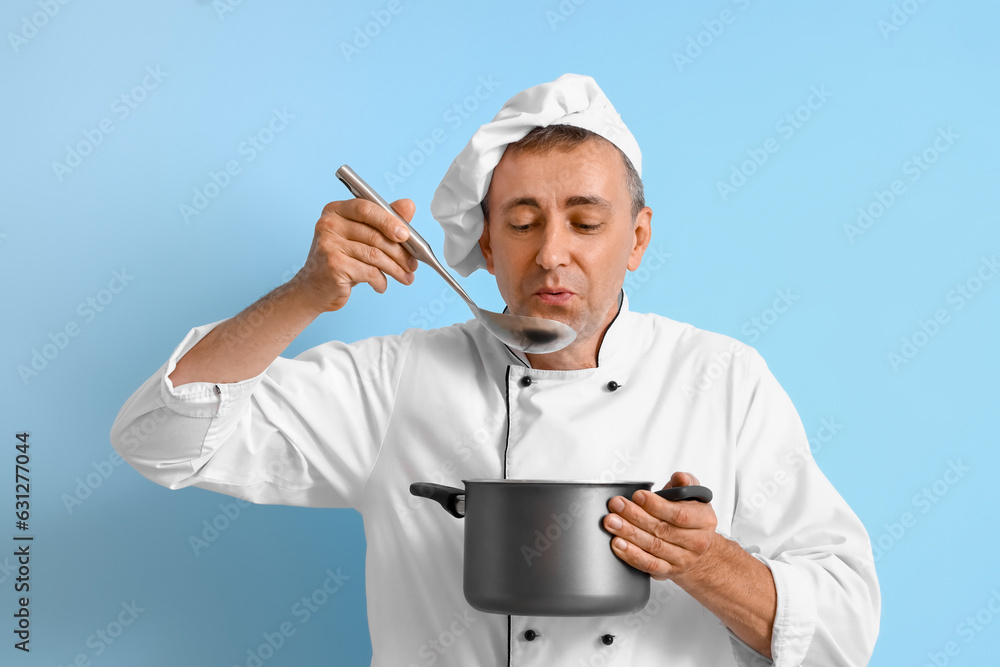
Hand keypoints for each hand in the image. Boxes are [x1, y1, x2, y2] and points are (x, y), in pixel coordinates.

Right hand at [291, 198, 419, 312]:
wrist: (314, 289)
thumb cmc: (341, 260)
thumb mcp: (361, 238)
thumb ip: (384, 221)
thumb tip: (409, 205)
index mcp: (336, 210)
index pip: (366, 209)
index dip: (389, 221)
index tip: (406, 235)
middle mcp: (329, 224)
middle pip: (374, 235)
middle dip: (400, 253)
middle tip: (413, 265)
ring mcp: (329, 245)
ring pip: (375, 255)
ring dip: (395, 269)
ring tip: (405, 278)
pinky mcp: (333, 266)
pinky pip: (368, 272)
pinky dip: (380, 281)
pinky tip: (381, 285)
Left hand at [603, 471, 718, 581]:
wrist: (697, 547)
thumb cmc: (690, 516)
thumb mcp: (693, 496)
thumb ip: (686, 483)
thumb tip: (679, 478)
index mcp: (704, 520)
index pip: (679, 514)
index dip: (656, 505)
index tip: (637, 496)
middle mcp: (697, 542)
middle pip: (662, 530)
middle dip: (635, 516)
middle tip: (616, 505)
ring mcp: (683, 559)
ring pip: (653, 546)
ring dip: (629, 534)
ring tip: (612, 522)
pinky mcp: (669, 571)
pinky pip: (649, 564)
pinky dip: (631, 555)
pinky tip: (618, 544)